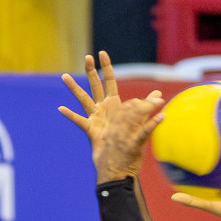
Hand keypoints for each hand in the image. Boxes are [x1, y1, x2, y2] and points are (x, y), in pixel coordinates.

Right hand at [58, 51, 166, 183]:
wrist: (120, 167)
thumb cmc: (131, 148)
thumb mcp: (141, 126)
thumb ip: (148, 110)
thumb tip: (160, 97)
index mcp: (115, 106)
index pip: (110, 81)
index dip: (107, 67)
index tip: (101, 53)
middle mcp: (103, 109)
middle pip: (95, 86)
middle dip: (91, 71)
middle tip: (87, 57)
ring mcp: (95, 119)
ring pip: (84, 100)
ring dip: (75, 88)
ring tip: (64, 76)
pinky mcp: (91, 131)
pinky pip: (79, 121)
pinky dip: (71, 115)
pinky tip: (61, 108)